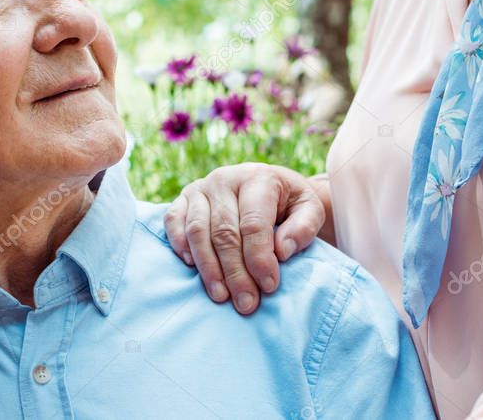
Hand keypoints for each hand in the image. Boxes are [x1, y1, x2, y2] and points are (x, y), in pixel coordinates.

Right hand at [164, 163, 325, 314]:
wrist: (266, 184)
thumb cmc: (289, 203)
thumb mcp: (309, 209)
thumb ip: (304, 227)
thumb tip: (281, 250)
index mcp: (258, 178)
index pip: (254, 223)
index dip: (260, 257)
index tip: (269, 286)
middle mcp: (225, 179)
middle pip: (224, 232)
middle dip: (235, 272)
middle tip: (246, 303)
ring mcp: (201, 187)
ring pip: (197, 231)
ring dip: (208, 267)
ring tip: (221, 296)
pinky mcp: (184, 197)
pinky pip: (173, 220)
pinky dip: (178, 243)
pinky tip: (191, 266)